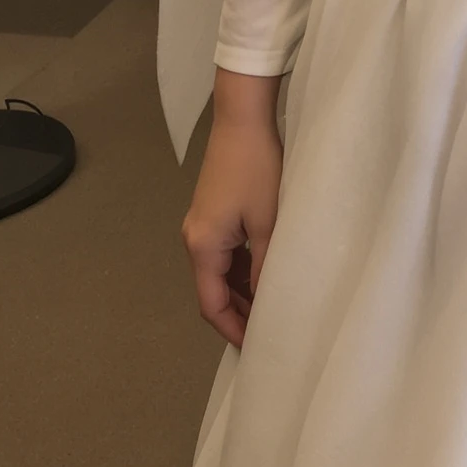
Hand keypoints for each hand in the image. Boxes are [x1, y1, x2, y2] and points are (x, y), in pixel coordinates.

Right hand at [183, 75, 283, 345]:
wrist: (242, 121)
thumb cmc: (256, 170)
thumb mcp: (267, 222)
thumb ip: (265, 265)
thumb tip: (268, 300)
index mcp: (202, 246)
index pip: (211, 304)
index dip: (232, 328)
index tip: (257, 345)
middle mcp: (194, 239)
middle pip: (212, 290)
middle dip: (237, 313)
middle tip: (269, 331)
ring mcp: (201, 225)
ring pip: (219, 272)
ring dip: (241, 291)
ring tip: (271, 307)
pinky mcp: (212, 213)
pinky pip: (224, 253)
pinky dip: (240, 270)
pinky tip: (264, 275)